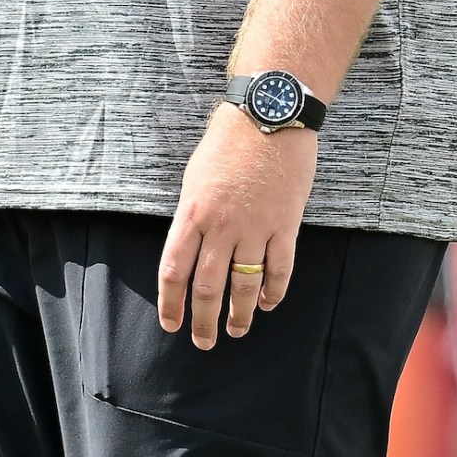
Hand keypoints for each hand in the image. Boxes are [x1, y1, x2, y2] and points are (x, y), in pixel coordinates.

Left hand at [160, 102, 314, 348]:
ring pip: (244, 284)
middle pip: (208, 287)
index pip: (174, 271)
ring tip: (236, 330)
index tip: (171, 324)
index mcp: (192, 213)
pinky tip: (267, 304)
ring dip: (239, 314)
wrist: (269, 115)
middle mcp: (221, 226)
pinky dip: (273, 292)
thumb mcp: (195, 178)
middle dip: (204, 321)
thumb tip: (190, 250)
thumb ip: (192, 217)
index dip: (171, 303)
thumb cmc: (228, 142)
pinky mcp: (286, 224)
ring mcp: (256, 227)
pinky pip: (279, 269)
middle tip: (204, 342)